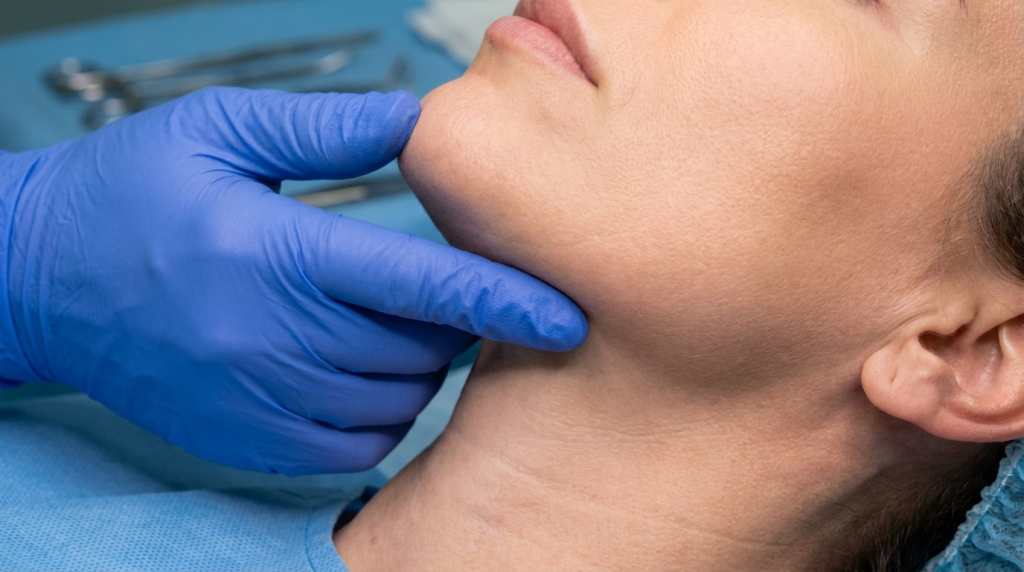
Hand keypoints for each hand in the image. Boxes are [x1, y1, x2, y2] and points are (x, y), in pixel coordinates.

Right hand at [0, 88, 586, 474]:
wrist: (40, 280)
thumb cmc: (131, 193)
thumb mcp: (216, 131)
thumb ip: (323, 128)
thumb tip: (413, 121)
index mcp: (273, 252)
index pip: (417, 285)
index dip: (503, 301)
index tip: (565, 316)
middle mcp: (269, 338)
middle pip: (418, 349)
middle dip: (452, 322)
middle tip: (436, 289)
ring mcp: (255, 400)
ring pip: (394, 402)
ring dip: (418, 367)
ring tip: (390, 324)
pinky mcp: (244, 441)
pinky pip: (352, 449)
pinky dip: (380, 415)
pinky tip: (359, 374)